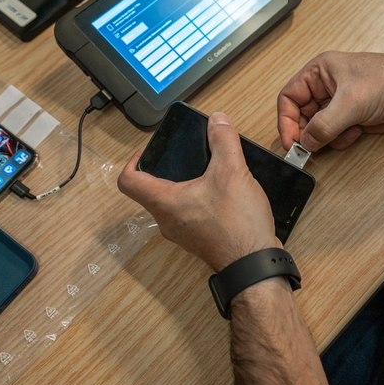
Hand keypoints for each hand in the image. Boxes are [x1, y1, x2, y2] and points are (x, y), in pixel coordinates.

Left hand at [118, 112, 278, 271]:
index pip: (128, 180)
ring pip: (172, 202)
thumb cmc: (237, 225)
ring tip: (205, 169)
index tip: (151, 148)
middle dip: (165, 168)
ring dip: (183, 184)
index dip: (134, 159)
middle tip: (181, 154)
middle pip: (151, 190)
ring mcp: (184, 232)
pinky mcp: (200, 238)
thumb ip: (223, 141)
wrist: (255, 264)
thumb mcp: (232, 171)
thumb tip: (218, 120)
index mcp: (164, 202)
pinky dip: (199, 198)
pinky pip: (190, 213)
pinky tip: (221, 190)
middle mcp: (168, 220)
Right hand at [277, 51, 383, 150]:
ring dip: (328, 137)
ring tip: (346, 132)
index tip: (290, 142)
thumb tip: (306, 141)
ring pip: (318, 128)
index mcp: (319, 71)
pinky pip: (335, 134)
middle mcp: (326, 86)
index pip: (289, 97)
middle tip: (313, 146)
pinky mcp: (352, 116)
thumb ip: (324, 125)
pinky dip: (342, 139)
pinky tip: (357, 132)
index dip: (286, 121)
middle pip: (302, 116)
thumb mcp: (351, 102)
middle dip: (309, 132)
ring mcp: (339, 102)